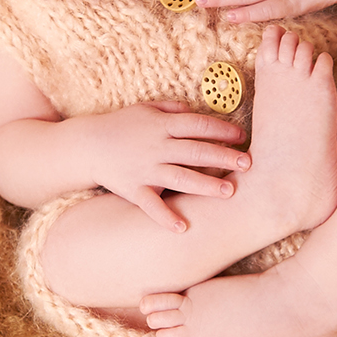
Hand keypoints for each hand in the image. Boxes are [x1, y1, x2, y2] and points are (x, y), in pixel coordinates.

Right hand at [76, 101, 249, 230]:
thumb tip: (194, 111)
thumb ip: (172, 110)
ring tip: (229, 192)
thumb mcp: (145, 109)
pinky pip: (151, 205)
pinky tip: (183, 227)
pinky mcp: (134, 189)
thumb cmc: (120, 125)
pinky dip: (166, 217)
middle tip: (248, 164)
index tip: (241, 136)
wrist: (87, 145)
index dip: (221, 129)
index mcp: (162, 126)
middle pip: (195, 151)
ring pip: (180, 178)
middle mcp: (157, 147)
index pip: (198, 125)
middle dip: (223, 157)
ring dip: (205, 185)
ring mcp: (146, 169)